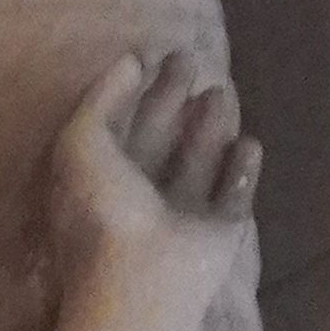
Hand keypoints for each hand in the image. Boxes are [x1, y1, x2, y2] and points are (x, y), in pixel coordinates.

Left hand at [46, 54, 256, 272]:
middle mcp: (140, 196)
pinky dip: (242, 170)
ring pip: (199, 162)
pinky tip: (248, 142)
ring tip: (222, 92)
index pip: (120, 128)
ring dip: (210, 127)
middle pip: (161, 139)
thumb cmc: (101, 208)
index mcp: (100, 179)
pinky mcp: (218, 232)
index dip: (135, 93)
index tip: (152, 55)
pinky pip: (234, 194)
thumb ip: (101, 98)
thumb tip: (131, 61)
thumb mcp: (80, 142)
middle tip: (191, 58)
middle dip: (175, 99)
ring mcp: (181, 216)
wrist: (142, 274)